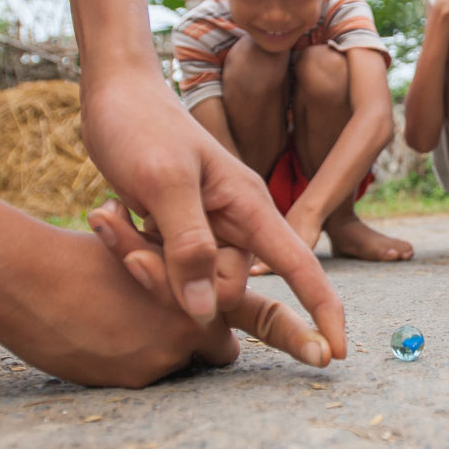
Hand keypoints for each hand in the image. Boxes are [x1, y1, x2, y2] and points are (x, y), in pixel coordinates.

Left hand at [81, 71, 345, 358]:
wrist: (115, 95)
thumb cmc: (142, 126)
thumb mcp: (163, 182)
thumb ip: (188, 245)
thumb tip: (204, 311)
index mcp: (249, 207)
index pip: (300, 265)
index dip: (322, 309)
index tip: (337, 353)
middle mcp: (236, 223)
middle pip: (222, 288)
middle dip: (173, 283)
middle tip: (125, 243)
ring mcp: (207, 229)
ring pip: (187, 283)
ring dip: (143, 262)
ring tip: (111, 215)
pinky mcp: (179, 232)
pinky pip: (163, 268)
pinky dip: (133, 251)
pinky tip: (111, 213)